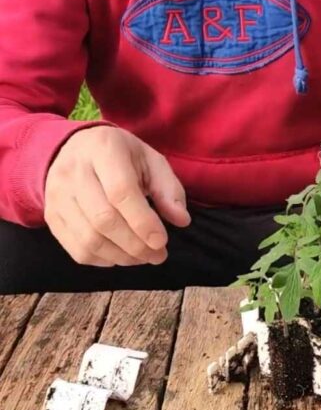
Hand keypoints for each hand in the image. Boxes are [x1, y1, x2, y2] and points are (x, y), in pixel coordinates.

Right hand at [44, 126, 190, 266]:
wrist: (76, 149)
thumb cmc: (122, 156)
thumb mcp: (152, 161)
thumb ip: (169, 190)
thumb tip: (181, 220)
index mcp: (104, 150)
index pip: (121, 192)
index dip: (143, 222)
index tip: (162, 241)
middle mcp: (73, 172)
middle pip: (103, 219)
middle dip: (135, 245)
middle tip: (158, 255)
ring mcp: (57, 195)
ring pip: (88, 238)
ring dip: (122, 256)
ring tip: (144, 258)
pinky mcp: (51, 216)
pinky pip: (76, 248)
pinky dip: (103, 260)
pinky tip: (122, 256)